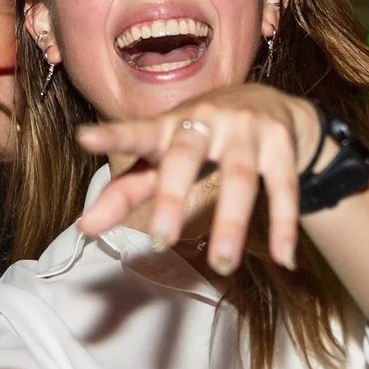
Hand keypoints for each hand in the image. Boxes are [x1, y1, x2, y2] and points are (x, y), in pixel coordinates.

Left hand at [75, 85, 321, 273]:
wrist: (273, 104)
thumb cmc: (201, 137)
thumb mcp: (163, 158)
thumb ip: (126, 191)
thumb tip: (84, 229)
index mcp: (170, 125)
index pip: (138, 132)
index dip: (113, 136)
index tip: (84, 137)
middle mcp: (206, 120)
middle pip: (185, 157)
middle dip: (172, 197)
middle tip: (160, 240)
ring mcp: (246, 130)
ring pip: (239, 178)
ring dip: (230, 222)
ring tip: (222, 264)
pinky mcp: (281, 144)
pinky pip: (283, 187)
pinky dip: (284, 224)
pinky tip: (283, 259)